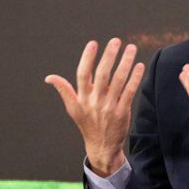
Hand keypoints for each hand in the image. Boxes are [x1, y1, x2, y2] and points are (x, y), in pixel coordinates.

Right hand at [45, 38, 145, 175]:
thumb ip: (64, 90)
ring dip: (125, 62)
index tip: (93, 43)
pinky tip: (139, 65)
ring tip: (131, 48)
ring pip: (119, 80)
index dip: (87, 58)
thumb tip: (49, 78)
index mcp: (81, 98)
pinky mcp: (122, 112)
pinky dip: (135, 78)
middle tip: (116, 41)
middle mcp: (94, 101)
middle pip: (102, 74)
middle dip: (109, 56)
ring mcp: (109, 106)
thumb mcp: (73, 109)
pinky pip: (129, 92)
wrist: (102, 147)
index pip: (83, 74)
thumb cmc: (87, 124)